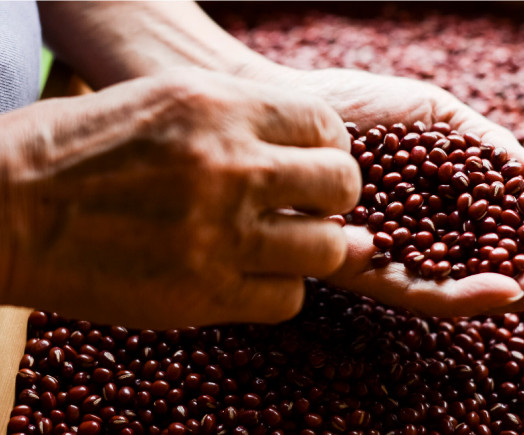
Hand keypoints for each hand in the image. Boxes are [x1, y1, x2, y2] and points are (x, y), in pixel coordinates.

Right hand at [2, 68, 360, 327]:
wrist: (4, 207)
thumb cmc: (84, 150)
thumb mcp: (166, 102)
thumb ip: (250, 124)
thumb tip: (327, 160)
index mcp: (218, 107)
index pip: (327, 125)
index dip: (328, 148)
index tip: (310, 165)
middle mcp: (229, 167)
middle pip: (341, 185)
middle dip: (334, 197)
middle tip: (308, 206)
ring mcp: (217, 234)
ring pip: (326, 249)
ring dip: (312, 248)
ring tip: (281, 243)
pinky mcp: (200, 293)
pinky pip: (287, 299)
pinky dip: (279, 289)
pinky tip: (250, 275)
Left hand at [277, 68, 523, 315]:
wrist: (293, 107)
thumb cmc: (362, 106)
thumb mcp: (435, 117)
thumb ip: (485, 146)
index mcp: (447, 203)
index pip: (506, 224)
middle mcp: (425, 235)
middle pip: (491, 264)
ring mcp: (394, 254)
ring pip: (462, 286)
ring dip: (515, 289)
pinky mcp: (360, 268)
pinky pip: (414, 290)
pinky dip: (460, 293)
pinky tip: (501, 287)